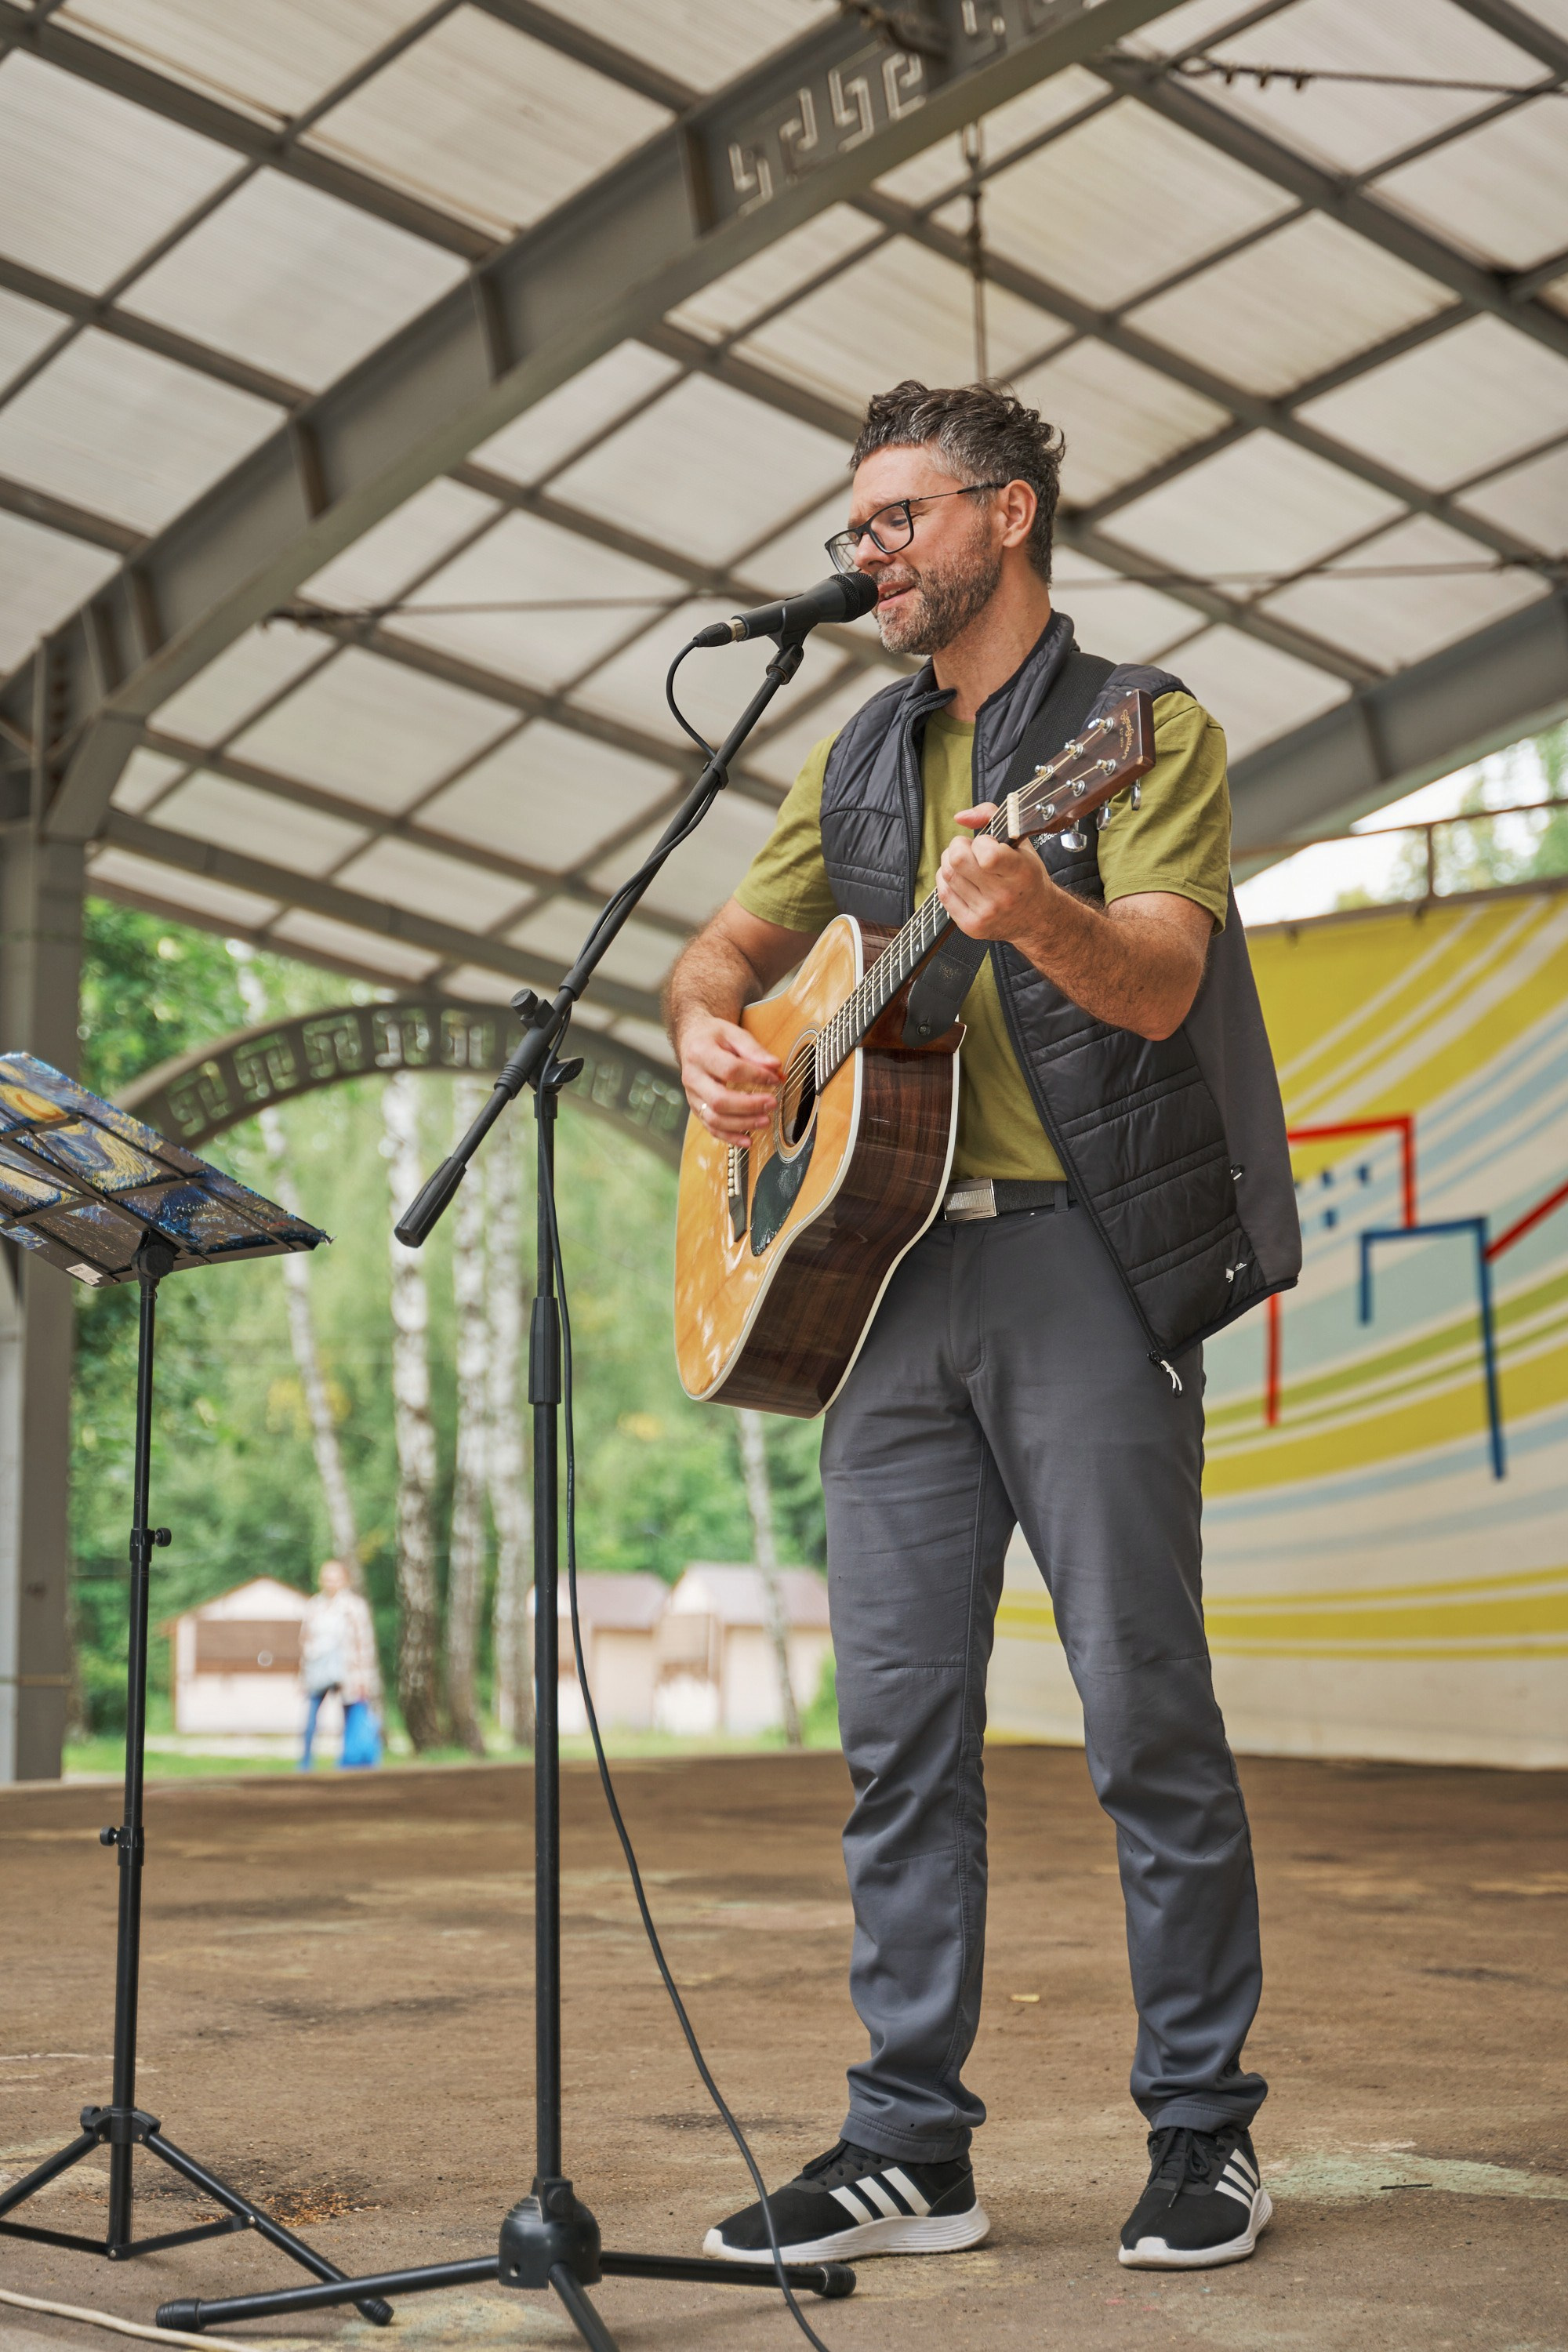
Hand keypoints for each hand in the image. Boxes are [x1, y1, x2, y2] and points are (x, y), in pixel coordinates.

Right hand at [677, 1013, 779, 1142]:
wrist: (692, 1040)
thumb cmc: (714, 1037)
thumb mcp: (734, 1034)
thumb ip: (755, 1050)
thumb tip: (775, 1067)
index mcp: (701, 1053)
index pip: (730, 1070)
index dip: (756, 1076)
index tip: (775, 1079)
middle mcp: (692, 1077)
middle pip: (719, 1100)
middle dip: (749, 1105)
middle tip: (772, 1103)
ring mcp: (692, 1096)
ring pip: (714, 1118)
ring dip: (742, 1124)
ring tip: (765, 1121)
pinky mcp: (696, 1108)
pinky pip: (711, 1127)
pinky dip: (730, 1137)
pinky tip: (748, 1140)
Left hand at [936, 803, 1052, 946]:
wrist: (1036, 917)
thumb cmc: (1027, 876)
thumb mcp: (1020, 842)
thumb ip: (991, 816)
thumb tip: (960, 817)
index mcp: (1020, 873)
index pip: (988, 855)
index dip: (981, 842)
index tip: (988, 843)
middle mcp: (1004, 896)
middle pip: (957, 860)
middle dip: (959, 846)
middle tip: (970, 849)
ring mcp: (986, 913)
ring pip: (947, 874)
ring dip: (951, 862)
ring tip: (966, 864)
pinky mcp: (971, 925)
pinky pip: (943, 893)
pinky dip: (947, 880)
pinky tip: (962, 879)